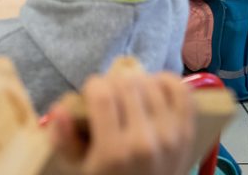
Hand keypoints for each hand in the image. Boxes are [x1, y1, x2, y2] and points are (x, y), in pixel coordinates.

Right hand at [45, 69, 195, 174]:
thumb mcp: (78, 169)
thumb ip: (63, 140)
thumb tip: (60, 110)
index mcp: (113, 153)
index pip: (101, 94)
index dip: (91, 86)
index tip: (89, 95)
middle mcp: (144, 143)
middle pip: (125, 84)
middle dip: (111, 84)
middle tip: (108, 97)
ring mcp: (170, 136)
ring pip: (149, 82)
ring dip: (135, 83)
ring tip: (127, 97)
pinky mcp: (187, 132)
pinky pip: (179, 89)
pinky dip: (164, 81)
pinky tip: (152, 88)